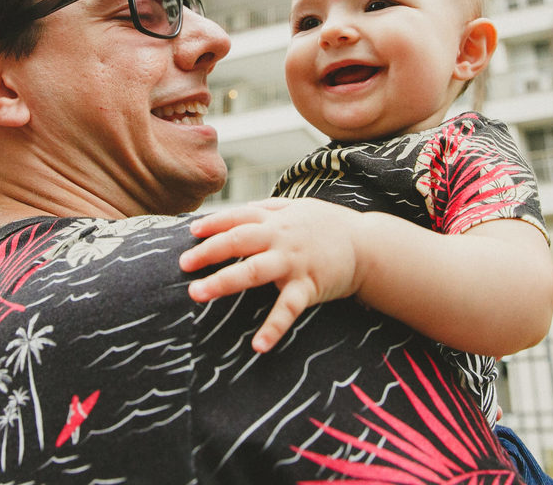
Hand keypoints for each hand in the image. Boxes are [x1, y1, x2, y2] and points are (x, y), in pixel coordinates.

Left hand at [179, 198, 367, 352]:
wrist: (369, 245)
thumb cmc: (329, 226)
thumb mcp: (298, 208)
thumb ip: (268, 208)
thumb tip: (240, 208)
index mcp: (276, 219)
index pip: (238, 217)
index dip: (214, 224)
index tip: (191, 233)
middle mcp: (281, 238)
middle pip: (239, 241)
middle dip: (209, 252)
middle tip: (183, 264)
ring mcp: (294, 262)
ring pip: (254, 271)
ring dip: (224, 282)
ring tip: (198, 293)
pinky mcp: (309, 286)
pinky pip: (288, 308)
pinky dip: (274, 327)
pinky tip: (258, 346)